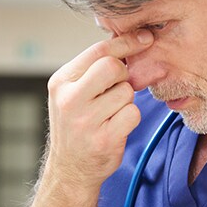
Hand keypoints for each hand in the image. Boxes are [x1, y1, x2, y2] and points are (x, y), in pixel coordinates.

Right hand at [46, 30, 153, 190]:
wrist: (70, 169)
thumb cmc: (77, 125)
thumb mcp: (75, 92)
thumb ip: (97, 68)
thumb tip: (135, 40)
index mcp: (61, 82)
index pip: (99, 50)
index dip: (127, 42)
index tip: (146, 38)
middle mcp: (69, 100)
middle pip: (114, 67)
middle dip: (123, 75)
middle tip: (116, 90)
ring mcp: (85, 121)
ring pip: (126, 92)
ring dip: (126, 101)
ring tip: (110, 114)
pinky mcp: (104, 139)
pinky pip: (132, 114)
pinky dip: (130, 118)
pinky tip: (116, 127)